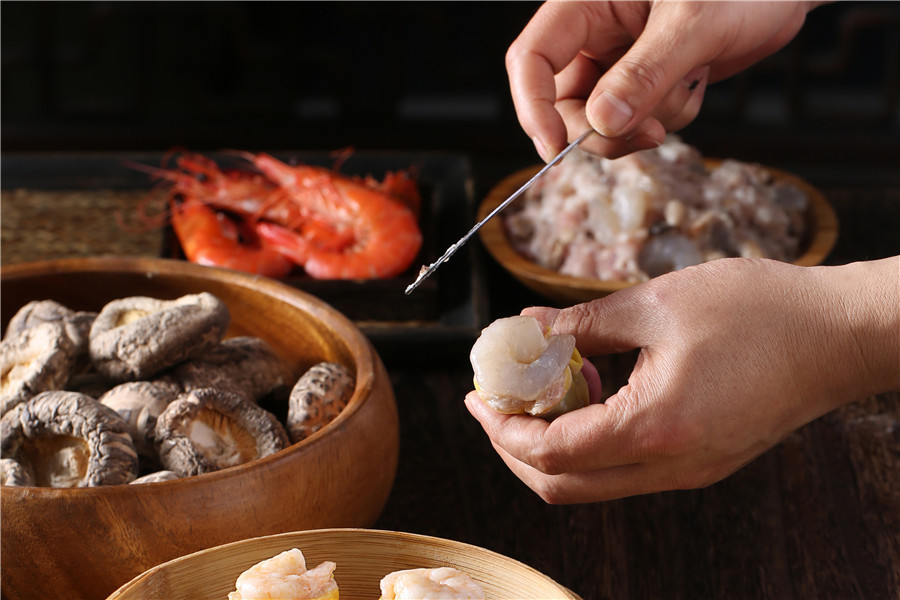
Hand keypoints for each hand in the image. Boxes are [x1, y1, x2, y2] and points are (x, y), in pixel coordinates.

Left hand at [465, 257, 898, 502]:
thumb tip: (530, 328)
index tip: (479, 396)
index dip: (502, 428)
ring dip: (551, 446)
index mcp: (654, 428)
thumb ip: (582, 324)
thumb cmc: (760, 312)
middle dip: (514, 447)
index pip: (550, 452)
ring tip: (540, 390)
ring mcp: (687, 471)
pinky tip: (588, 392)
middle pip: (563, 485)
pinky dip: (590, 441)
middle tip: (494, 402)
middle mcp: (669, 466)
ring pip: (592, 483)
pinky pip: (625, 469)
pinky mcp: (700, 462)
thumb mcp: (657, 305)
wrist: (836, 336)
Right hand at [506, 1, 815, 159]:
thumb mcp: (694, 23)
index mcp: (587, 3)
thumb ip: (644, 73)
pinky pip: (639, 121)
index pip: (532, 59)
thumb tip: (601, 121)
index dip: (533, 106)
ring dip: (645, 123)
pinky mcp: (646, 81)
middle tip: (648, 135)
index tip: (555, 147)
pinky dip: (669, 117)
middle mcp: (596, 34)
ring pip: (601, 120)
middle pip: (563, 102)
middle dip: (602, 130)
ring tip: (687, 87)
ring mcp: (619, 61)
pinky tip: (697, 83)